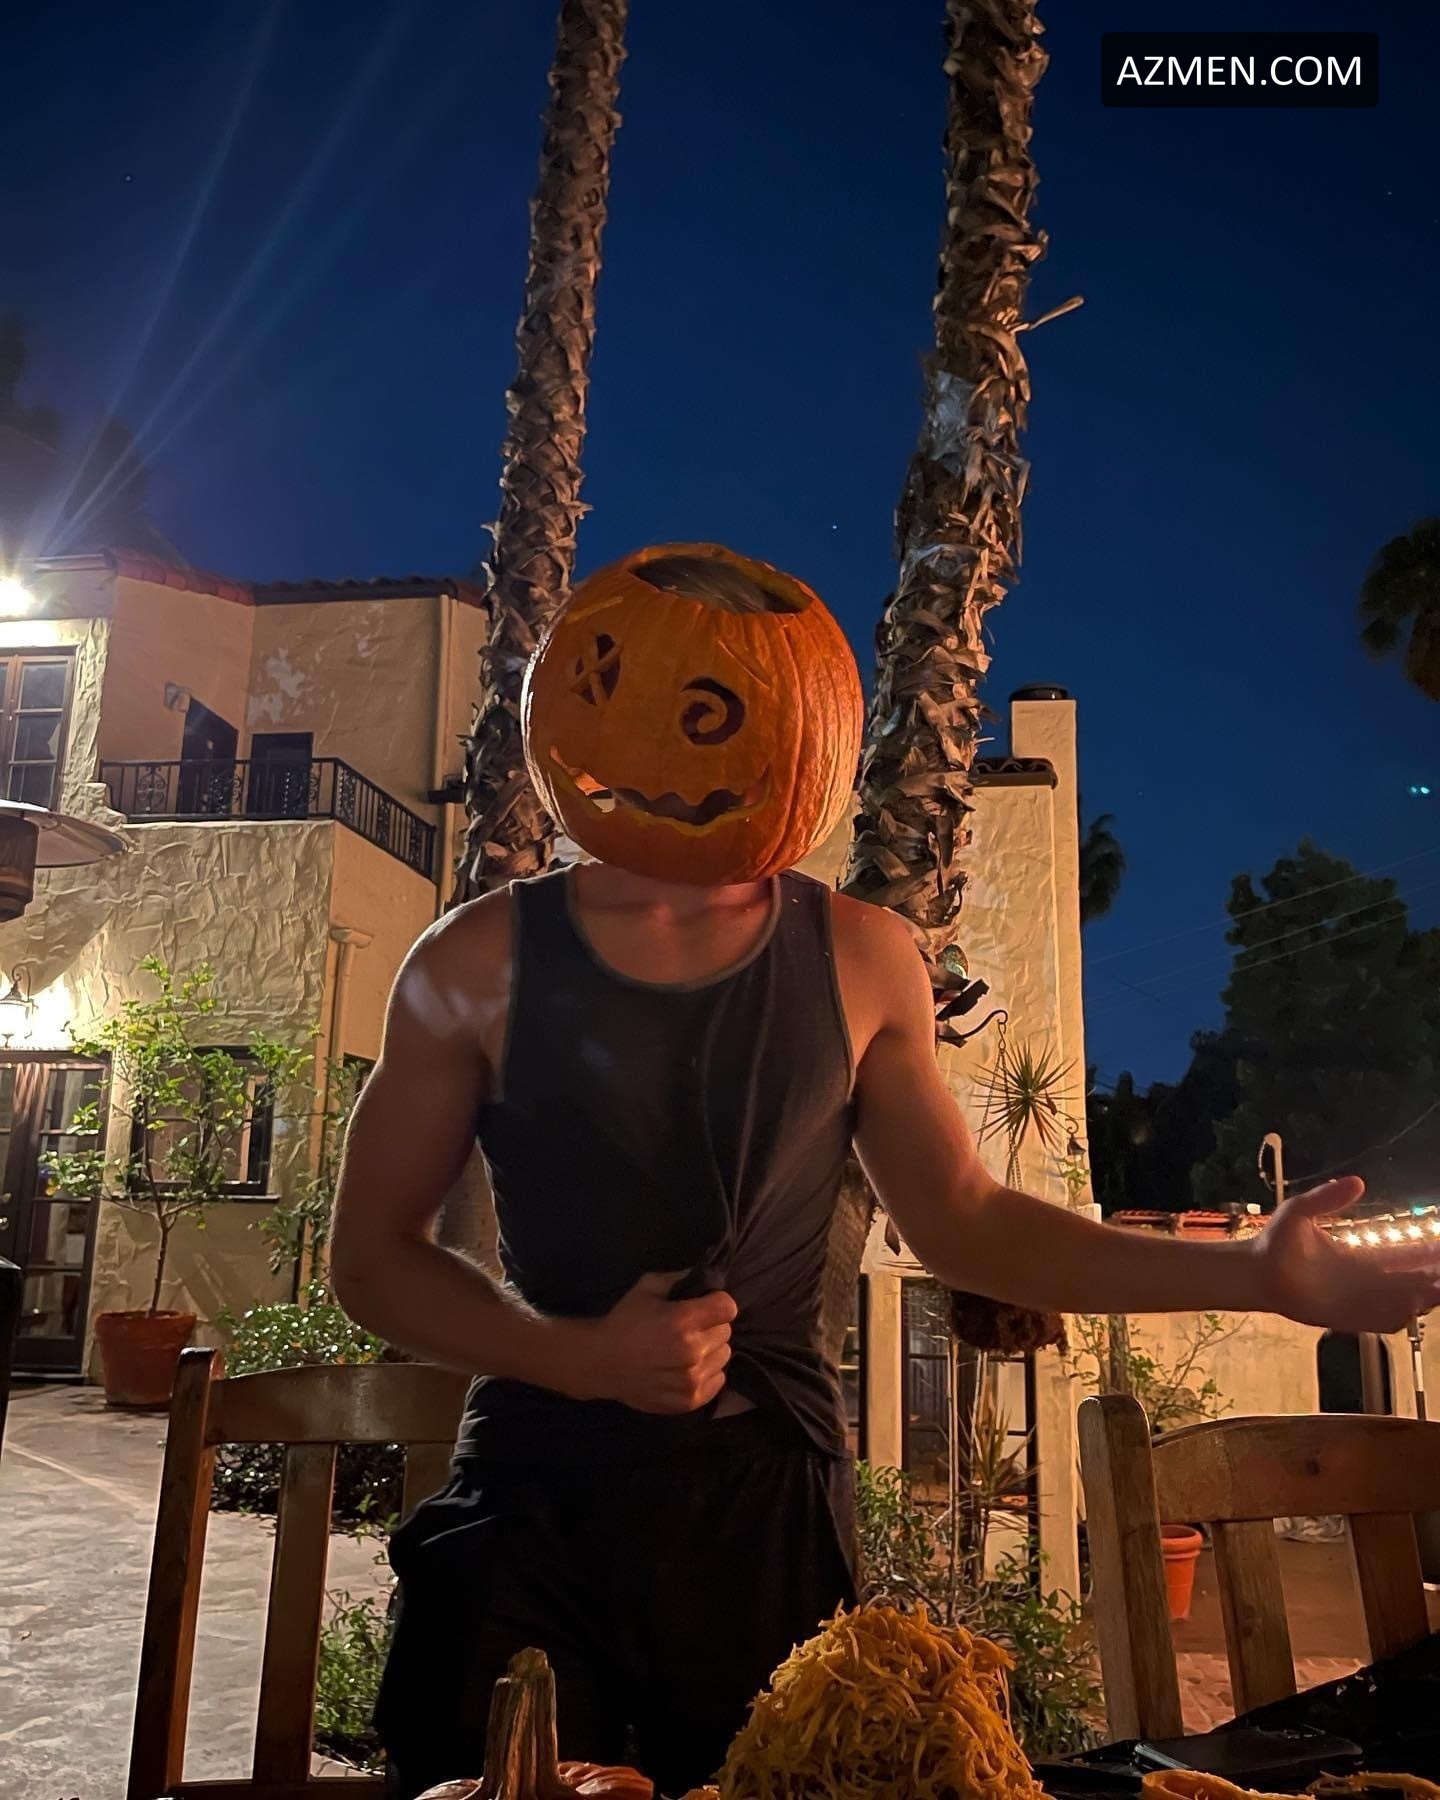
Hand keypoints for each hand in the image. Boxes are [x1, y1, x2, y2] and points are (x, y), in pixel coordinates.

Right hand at [558, 1271, 736, 1413]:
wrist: (601, 1363)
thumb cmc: (624, 1321)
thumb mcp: (647, 1287)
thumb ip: (679, 1278)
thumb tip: (707, 1278)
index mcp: (683, 1321)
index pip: (728, 1307)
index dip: (717, 1302)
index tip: (705, 1305)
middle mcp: (693, 1351)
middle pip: (726, 1332)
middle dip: (712, 1326)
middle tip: (690, 1328)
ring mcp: (693, 1379)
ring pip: (724, 1356)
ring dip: (711, 1350)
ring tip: (688, 1349)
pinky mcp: (690, 1400)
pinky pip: (719, 1380)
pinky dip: (709, 1372)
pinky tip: (688, 1367)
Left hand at [1254, 1177, 1439, 1332]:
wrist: (1253, 1270)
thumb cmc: (1277, 1241)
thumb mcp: (1301, 1211)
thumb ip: (1328, 1198)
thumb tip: (1357, 1181)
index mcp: (1360, 1257)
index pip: (1403, 1255)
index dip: (1427, 1253)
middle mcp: (1365, 1281)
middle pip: (1410, 1281)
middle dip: (1432, 1276)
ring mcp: (1356, 1301)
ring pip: (1401, 1303)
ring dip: (1420, 1297)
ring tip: (1436, 1287)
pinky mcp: (1344, 1318)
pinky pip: (1378, 1322)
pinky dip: (1397, 1317)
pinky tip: (1411, 1308)